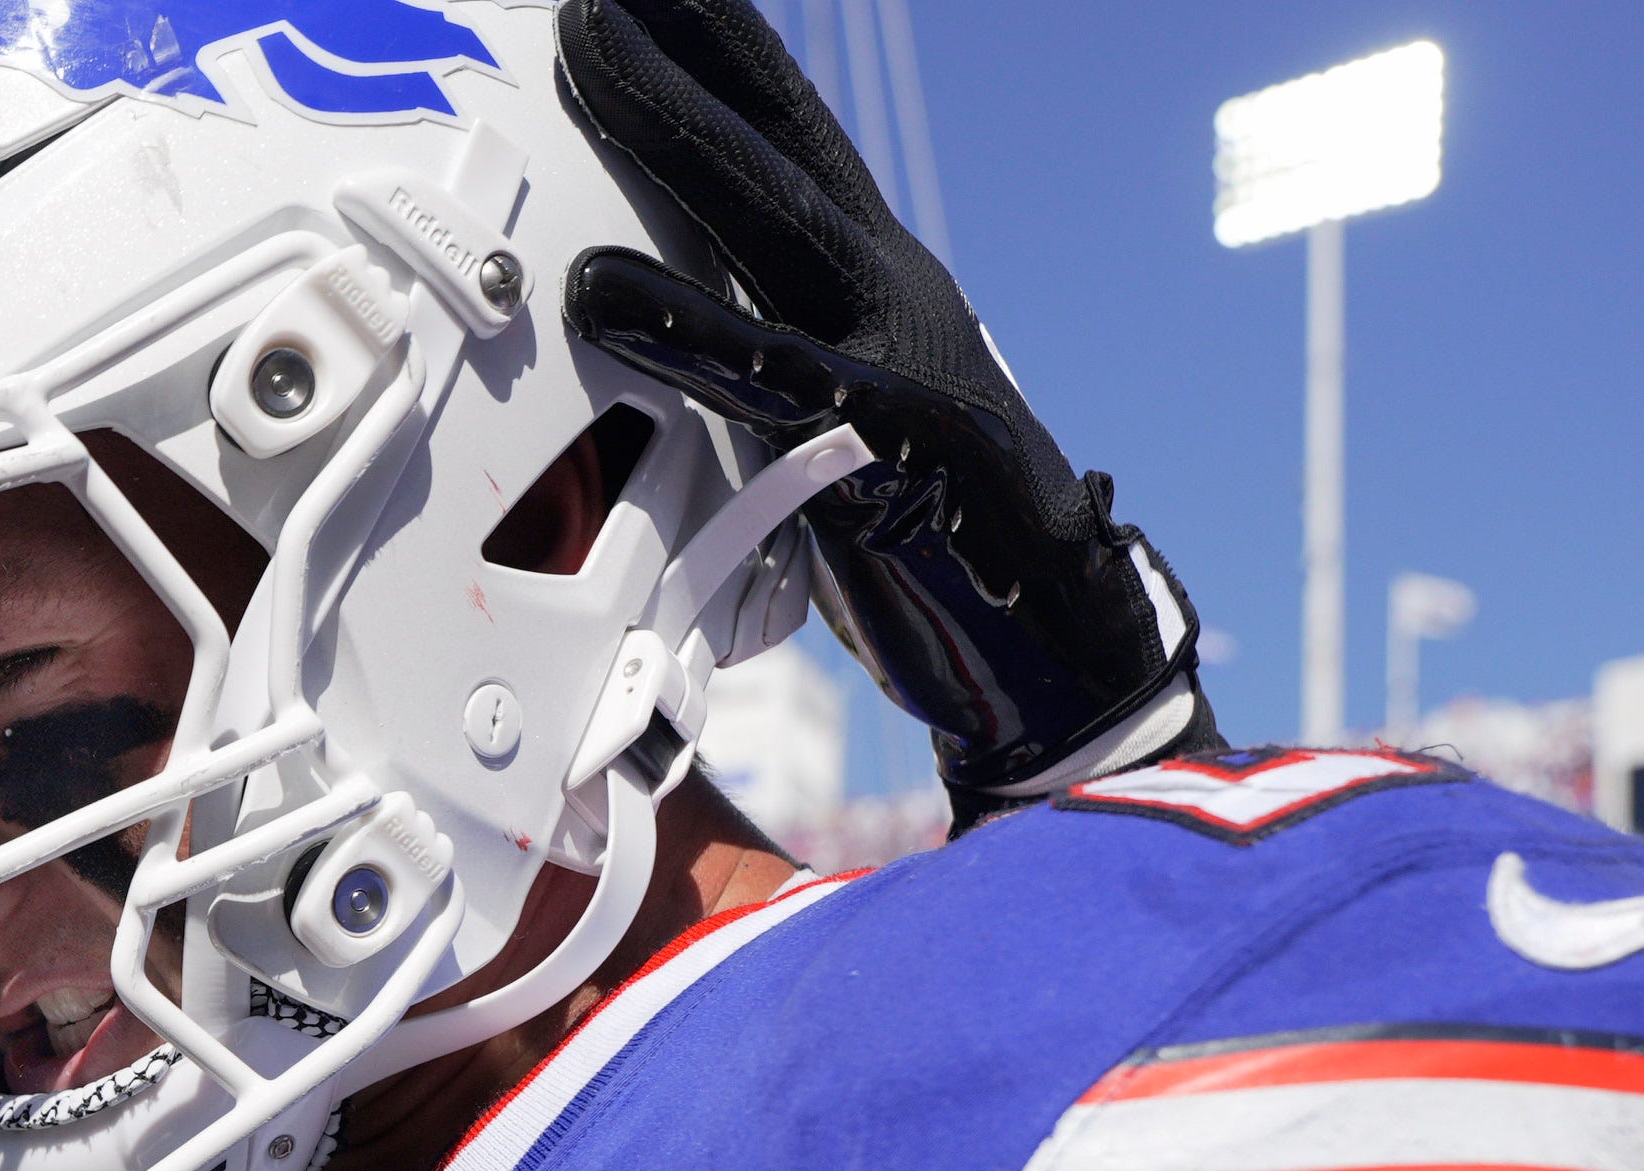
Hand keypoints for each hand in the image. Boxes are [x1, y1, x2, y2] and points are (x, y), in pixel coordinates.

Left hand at [554, 0, 1211, 819]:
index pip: (784, 136)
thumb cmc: (935, 535)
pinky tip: (602, 286)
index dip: (716, 52)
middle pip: (774, 134)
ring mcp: (892, 350)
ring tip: (588, 49)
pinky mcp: (884, 439)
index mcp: (870, 278)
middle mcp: (885, 285)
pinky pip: (764, 373)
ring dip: (672, 127)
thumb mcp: (834, 419)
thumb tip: (662, 328)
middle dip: (687, 45)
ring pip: (766, 214)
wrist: (1054, 638)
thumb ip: (757, 362)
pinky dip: (679, 323)